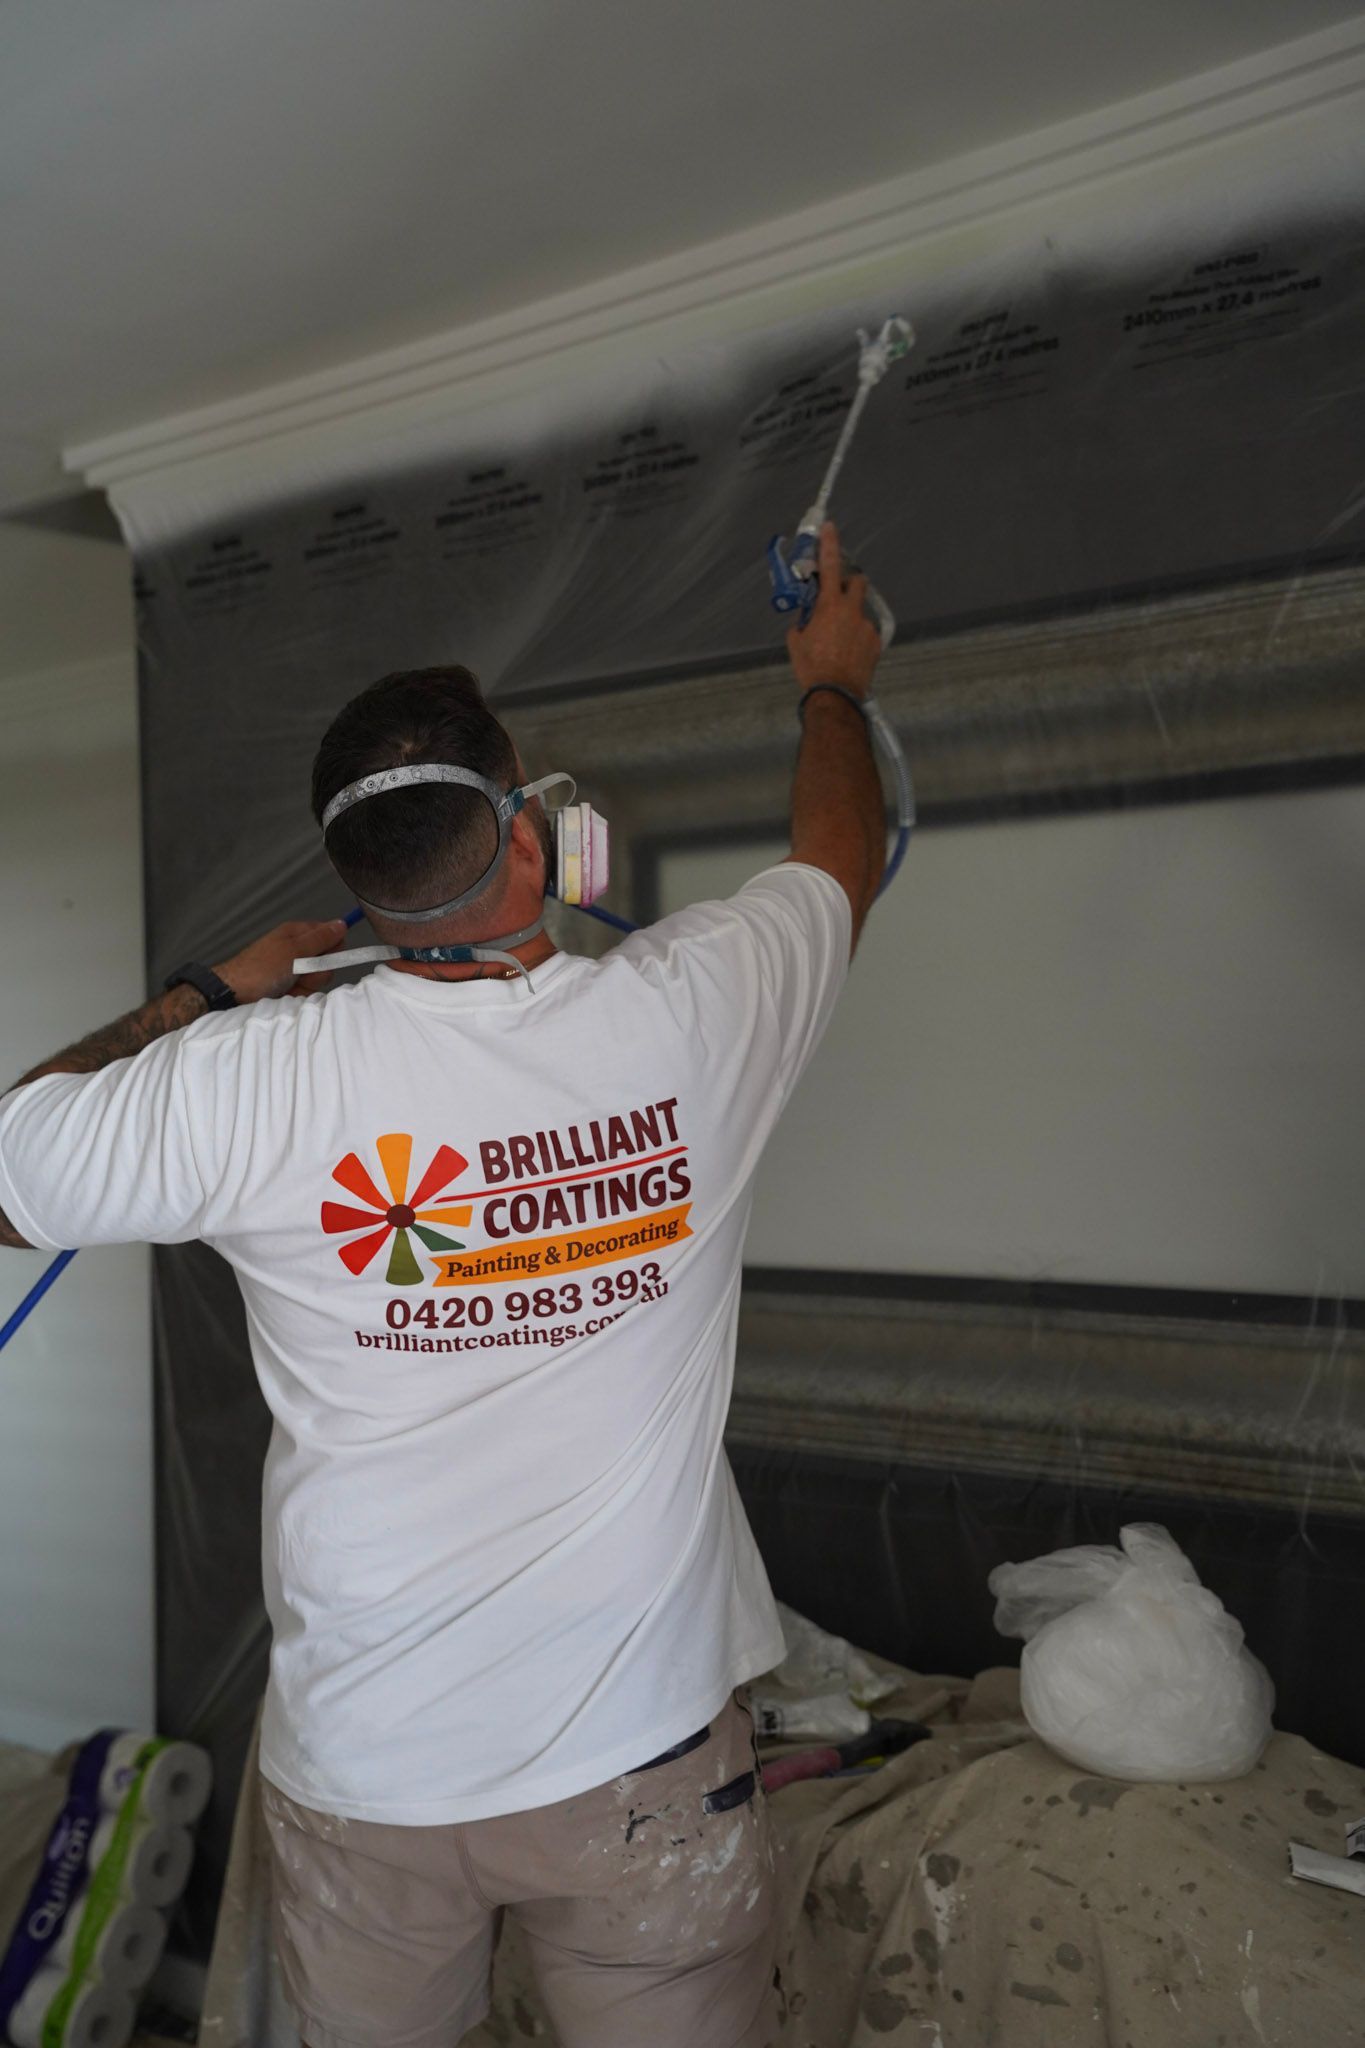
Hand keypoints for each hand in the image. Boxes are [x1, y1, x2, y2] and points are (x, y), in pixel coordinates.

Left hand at [214, 919, 348, 1002]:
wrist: (235, 993)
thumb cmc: (263, 967)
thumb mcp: (294, 951)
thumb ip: (321, 939)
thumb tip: (342, 924)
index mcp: (298, 934)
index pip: (330, 935)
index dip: (332, 946)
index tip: (324, 956)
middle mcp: (299, 950)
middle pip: (327, 959)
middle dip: (317, 970)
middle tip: (300, 972)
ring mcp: (295, 970)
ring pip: (319, 978)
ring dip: (307, 984)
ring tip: (288, 985)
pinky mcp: (291, 986)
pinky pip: (308, 991)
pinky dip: (299, 994)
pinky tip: (285, 994)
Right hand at [784, 520, 882, 697]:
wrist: (835, 694)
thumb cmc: (812, 667)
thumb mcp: (796, 641)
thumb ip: (803, 622)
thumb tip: (806, 619)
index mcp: (829, 606)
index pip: (829, 565)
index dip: (829, 544)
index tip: (830, 527)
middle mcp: (851, 611)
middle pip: (857, 581)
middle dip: (849, 582)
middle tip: (837, 594)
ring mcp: (866, 626)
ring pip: (860, 610)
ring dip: (850, 616)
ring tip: (839, 639)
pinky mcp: (875, 642)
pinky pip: (865, 632)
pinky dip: (857, 637)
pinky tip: (847, 653)